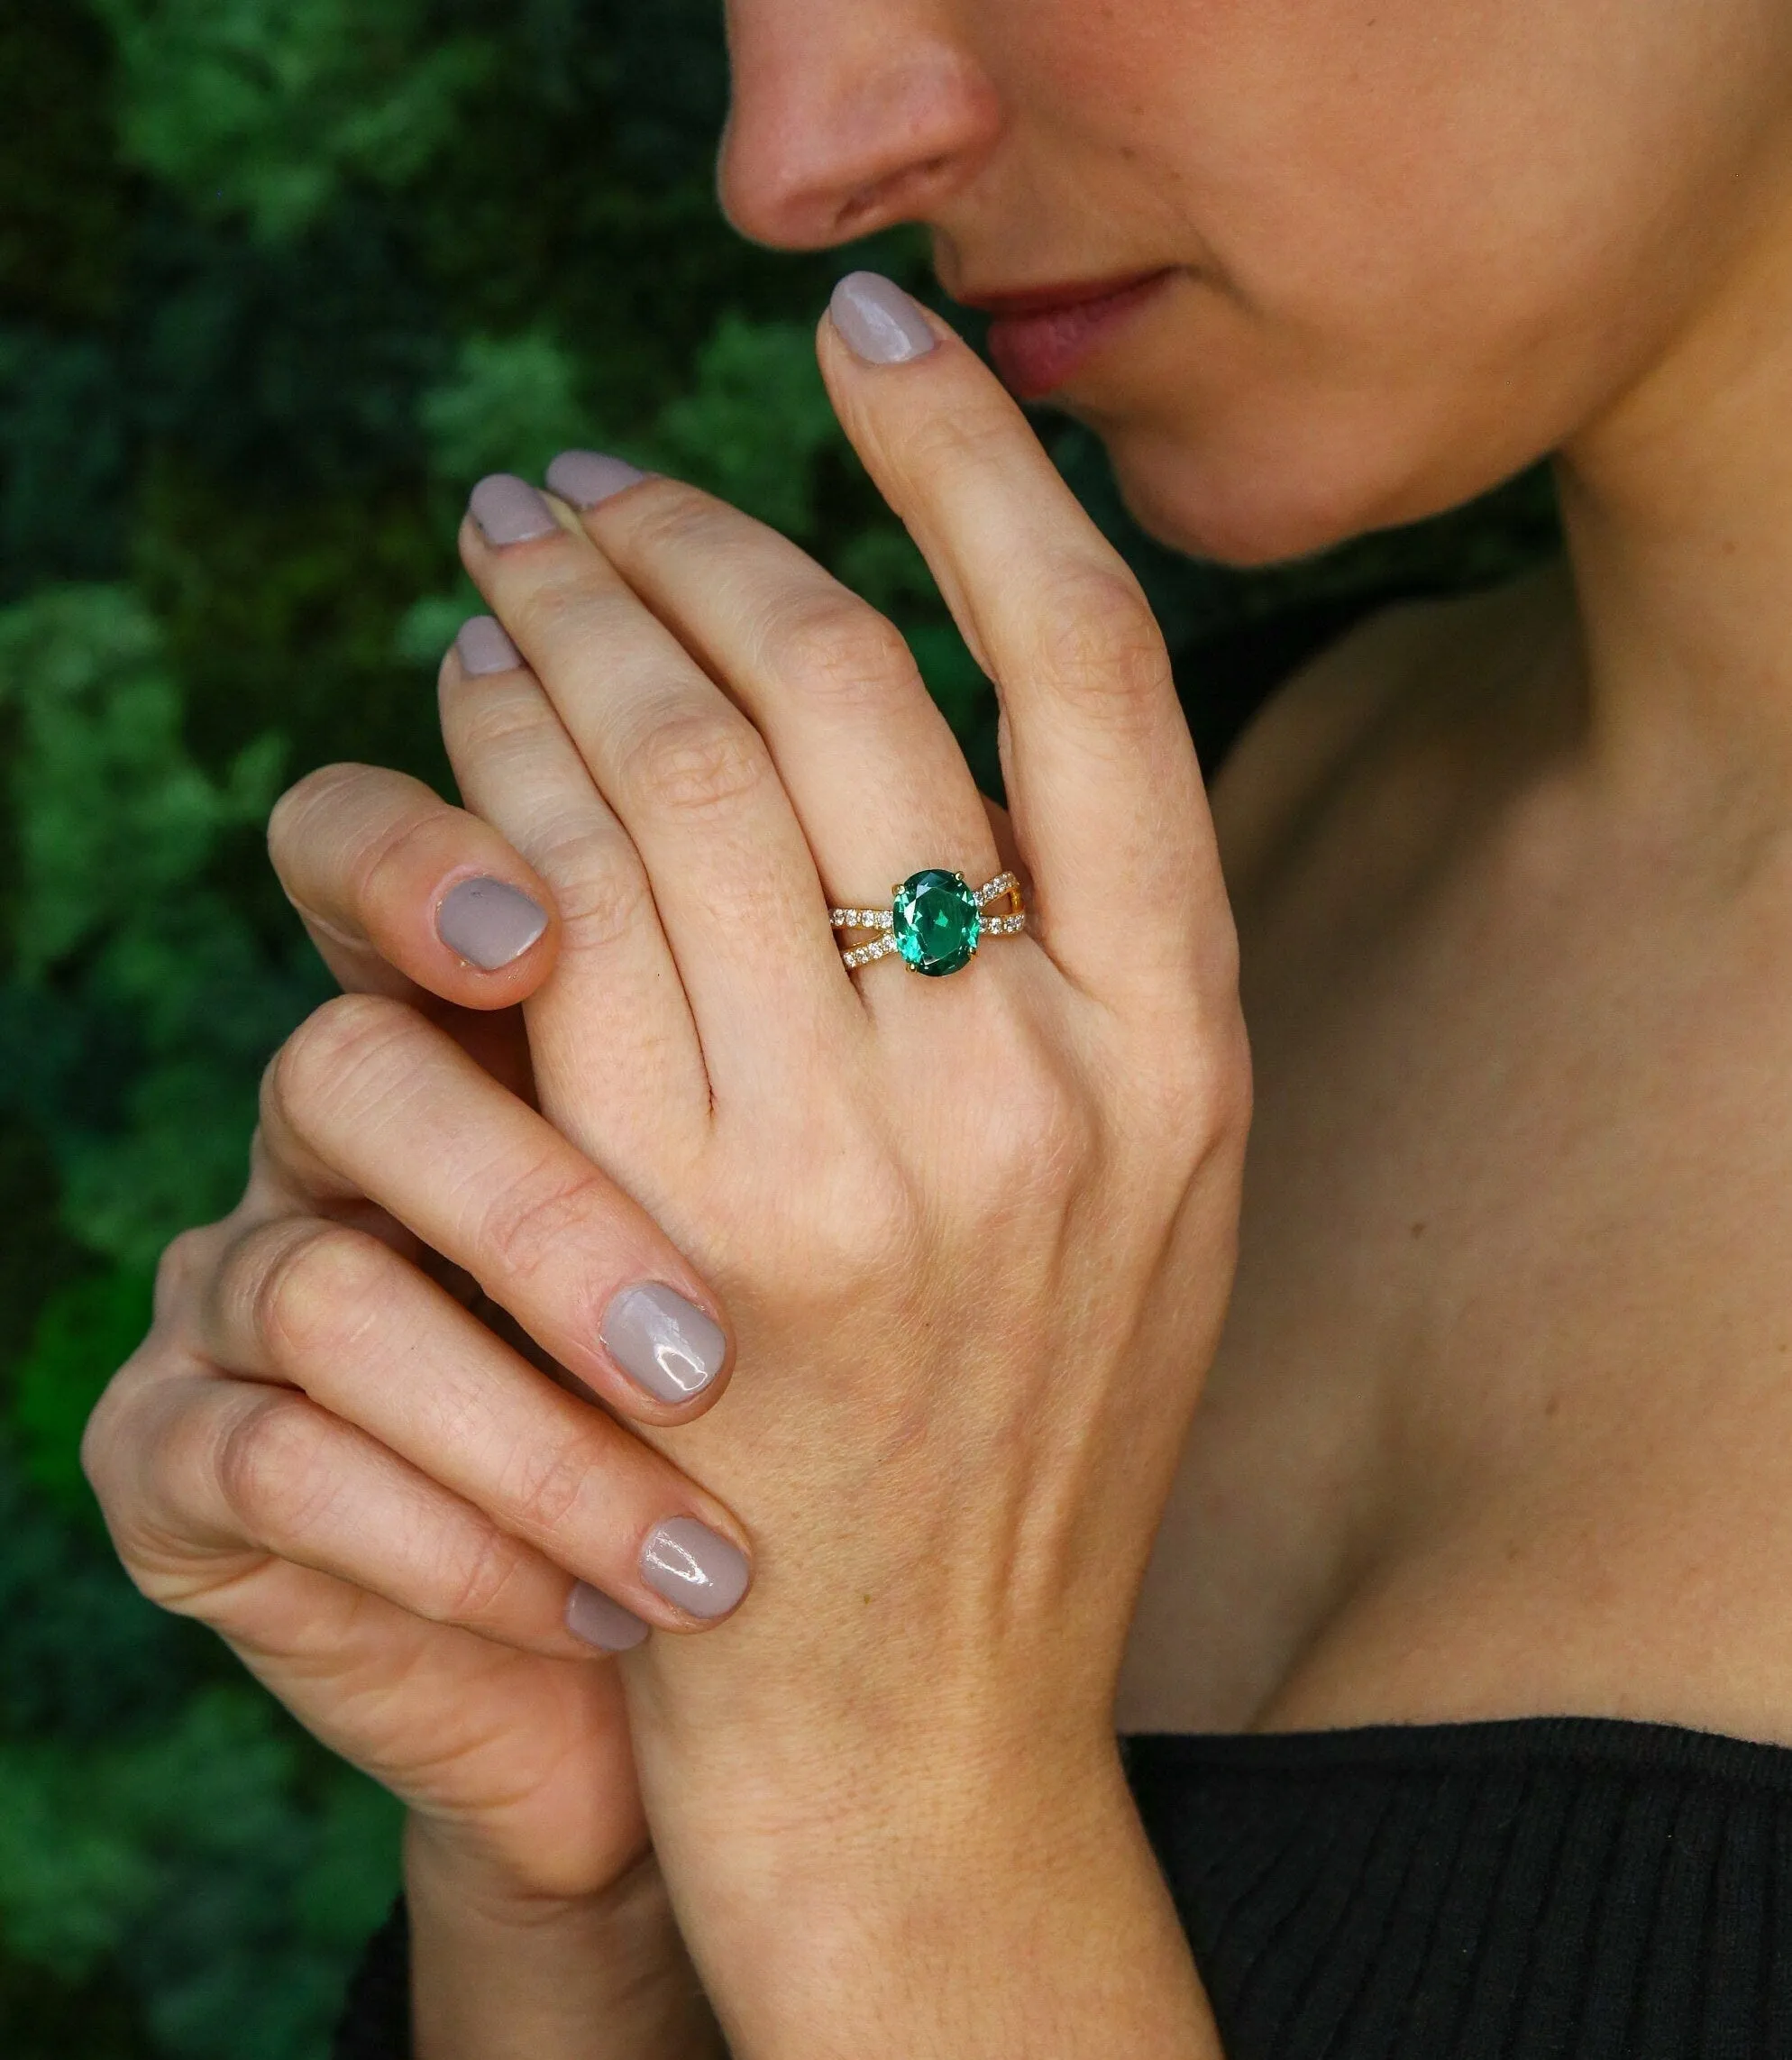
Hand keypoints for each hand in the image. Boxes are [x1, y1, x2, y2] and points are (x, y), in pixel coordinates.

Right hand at [80, 899, 752, 1909]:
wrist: (691, 1667)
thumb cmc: (783, 1414)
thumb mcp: (809, 1218)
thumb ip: (814, 1037)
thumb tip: (945, 866)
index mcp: (469, 1033)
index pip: (373, 861)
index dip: (415, 863)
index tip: (535, 941)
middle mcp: (341, 1138)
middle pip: (343, 1067)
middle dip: (528, 1208)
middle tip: (701, 1361)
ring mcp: (235, 1292)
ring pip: (315, 1287)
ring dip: (529, 1437)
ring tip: (702, 1558)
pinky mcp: (173, 1456)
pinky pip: (269, 1465)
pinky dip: (454, 1546)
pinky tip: (601, 1613)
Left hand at [427, 276, 1248, 2050]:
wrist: (918, 1718)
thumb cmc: (1026, 1435)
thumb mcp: (1146, 1192)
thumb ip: (1085, 963)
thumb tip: (934, 710)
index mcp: (1188, 1045)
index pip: (1086, 665)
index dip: (965, 465)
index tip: (865, 348)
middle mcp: (1036, 1082)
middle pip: (839, 687)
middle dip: (689, 535)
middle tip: (583, 475)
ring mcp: (848, 1166)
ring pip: (675, 778)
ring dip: (566, 629)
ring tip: (507, 564)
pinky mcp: (663, 1239)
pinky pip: (559, 924)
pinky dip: (496, 781)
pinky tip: (462, 721)